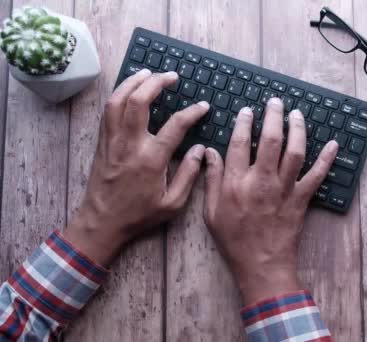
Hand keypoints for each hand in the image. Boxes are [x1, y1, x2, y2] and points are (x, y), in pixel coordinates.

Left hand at [64, 69, 209, 265]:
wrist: (102, 222)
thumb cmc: (139, 215)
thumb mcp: (173, 203)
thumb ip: (189, 174)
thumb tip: (200, 150)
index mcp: (151, 159)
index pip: (175, 125)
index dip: (192, 112)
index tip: (202, 106)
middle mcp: (130, 144)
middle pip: (139, 101)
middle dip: (156, 83)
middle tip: (171, 76)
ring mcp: (113, 141)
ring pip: (118, 100)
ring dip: (133, 82)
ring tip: (148, 72)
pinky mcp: (102, 142)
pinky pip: (108, 110)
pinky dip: (118, 94)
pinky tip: (128, 89)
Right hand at [203, 98, 337, 303]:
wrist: (261, 265)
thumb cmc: (234, 240)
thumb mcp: (212, 212)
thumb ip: (211, 180)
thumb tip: (209, 153)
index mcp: (236, 183)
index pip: (239, 144)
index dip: (243, 123)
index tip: (247, 111)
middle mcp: (261, 181)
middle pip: (269, 140)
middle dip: (273, 117)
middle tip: (275, 102)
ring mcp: (284, 189)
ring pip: (294, 152)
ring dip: (297, 130)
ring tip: (297, 114)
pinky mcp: (301, 199)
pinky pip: (317, 176)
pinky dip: (327, 159)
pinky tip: (334, 144)